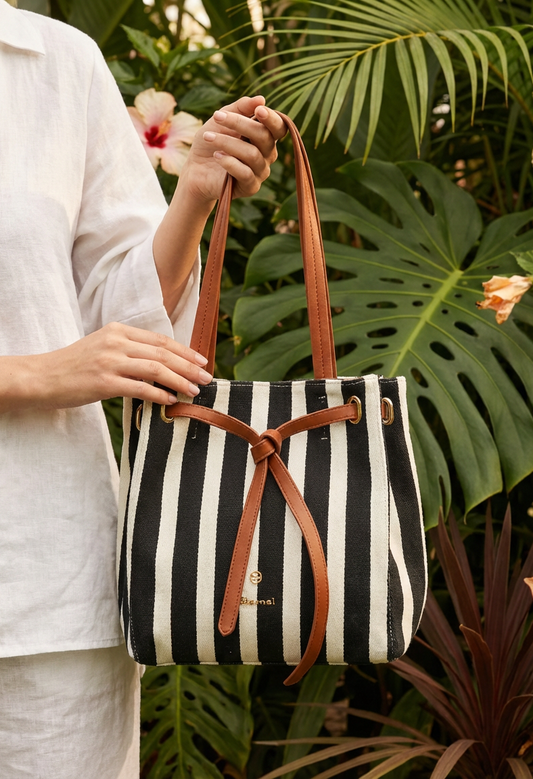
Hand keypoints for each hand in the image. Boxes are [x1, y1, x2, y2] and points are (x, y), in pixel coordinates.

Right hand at [1, 323, 211, 413]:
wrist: (43, 377)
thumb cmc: (74, 366)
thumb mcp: (103, 347)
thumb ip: (130, 350)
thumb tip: (161, 364)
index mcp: (118, 331)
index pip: (160, 340)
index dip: (185, 350)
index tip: (201, 360)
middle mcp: (117, 342)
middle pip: (163, 353)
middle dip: (189, 366)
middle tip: (206, 377)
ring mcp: (110, 362)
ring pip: (156, 369)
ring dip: (180, 380)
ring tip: (195, 390)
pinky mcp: (104, 383)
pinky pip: (140, 388)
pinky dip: (159, 394)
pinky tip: (171, 400)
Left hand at [179, 95, 286, 204]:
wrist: (195, 170)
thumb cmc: (211, 142)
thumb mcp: (221, 120)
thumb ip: (240, 108)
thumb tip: (261, 99)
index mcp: (265, 136)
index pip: (279, 127)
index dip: (272, 119)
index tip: (258, 109)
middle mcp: (268, 154)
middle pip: (264, 137)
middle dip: (240, 124)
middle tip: (217, 116)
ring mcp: (260, 172)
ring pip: (252, 154)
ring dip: (227, 142)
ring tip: (208, 137)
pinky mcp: (250, 187)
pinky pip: (246, 173)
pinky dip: (229, 162)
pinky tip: (216, 156)